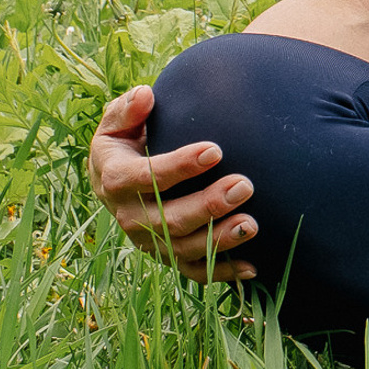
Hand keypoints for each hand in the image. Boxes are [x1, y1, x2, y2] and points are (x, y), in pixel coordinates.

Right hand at [87, 84, 259, 281]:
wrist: (116, 179)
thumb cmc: (125, 140)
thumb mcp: (116, 122)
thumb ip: (128, 109)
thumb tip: (145, 95)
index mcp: (115, 180)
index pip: (145, 177)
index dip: (178, 167)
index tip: (216, 149)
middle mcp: (129, 217)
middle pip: (167, 219)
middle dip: (207, 205)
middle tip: (245, 185)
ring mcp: (148, 241)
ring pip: (182, 249)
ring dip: (218, 240)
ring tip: (252, 224)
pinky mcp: (166, 255)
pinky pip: (192, 270)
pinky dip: (220, 272)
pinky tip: (252, 267)